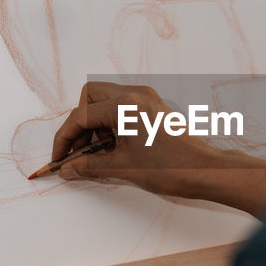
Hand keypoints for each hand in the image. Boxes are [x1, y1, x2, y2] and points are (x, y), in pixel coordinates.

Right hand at [51, 82, 221, 197]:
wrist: (205, 170)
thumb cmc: (171, 167)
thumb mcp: (123, 168)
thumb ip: (89, 165)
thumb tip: (68, 168)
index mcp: (125, 105)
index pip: (80, 116)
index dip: (65, 139)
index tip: (60, 158)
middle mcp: (135, 94)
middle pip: (90, 96)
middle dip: (79, 124)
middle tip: (81, 152)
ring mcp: (146, 98)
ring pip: (105, 101)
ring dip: (96, 125)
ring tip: (101, 154)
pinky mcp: (153, 106)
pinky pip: (122, 107)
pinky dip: (112, 124)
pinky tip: (116, 148)